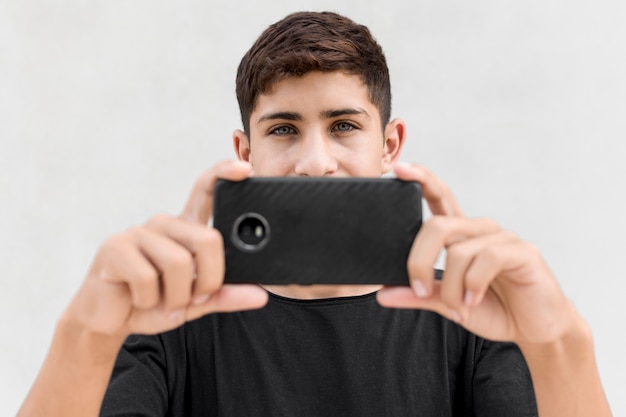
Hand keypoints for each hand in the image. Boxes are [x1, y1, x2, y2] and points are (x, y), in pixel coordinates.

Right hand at [65, 160, 267, 337]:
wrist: (107, 320)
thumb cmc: (153, 303)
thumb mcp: (195, 302)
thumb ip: (225, 295)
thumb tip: (261, 294)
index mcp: (184, 229)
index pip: (205, 190)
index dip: (223, 174)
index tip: (245, 170)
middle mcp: (163, 224)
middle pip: (207, 239)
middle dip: (209, 280)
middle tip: (196, 298)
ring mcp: (138, 233)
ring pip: (179, 263)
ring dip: (177, 297)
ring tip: (164, 303)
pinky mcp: (115, 248)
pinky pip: (147, 278)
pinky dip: (149, 301)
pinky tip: (139, 300)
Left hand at [377, 162, 575, 344]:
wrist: (534, 330)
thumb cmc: (492, 308)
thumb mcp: (447, 303)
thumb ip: (419, 295)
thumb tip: (383, 294)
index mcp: (460, 235)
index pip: (438, 198)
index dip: (421, 179)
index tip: (399, 169)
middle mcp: (479, 230)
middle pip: (437, 226)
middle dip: (419, 261)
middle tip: (419, 291)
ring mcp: (502, 238)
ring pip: (458, 251)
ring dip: (451, 288)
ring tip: (459, 309)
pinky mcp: (522, 252)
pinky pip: (486, 259)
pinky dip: (473, 285)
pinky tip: (474, 300)